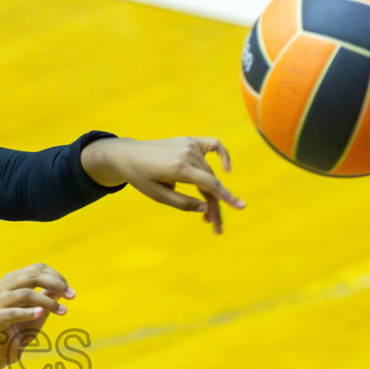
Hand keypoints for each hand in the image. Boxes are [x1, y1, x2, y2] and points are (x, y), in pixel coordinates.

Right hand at [0, 263, 72, 368]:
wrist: (3, 350)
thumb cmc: (23, 327)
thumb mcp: (40, 310)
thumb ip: (48, 297)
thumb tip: (63, 286)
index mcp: (10, 280)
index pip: (35, 269)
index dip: (55, 276)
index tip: (69, 289)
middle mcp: (1, 287)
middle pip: (31, 277)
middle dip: (55, 284)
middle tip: (72, 296)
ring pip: (25, 294)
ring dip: (48, 302)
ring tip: (63, 311)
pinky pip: (14, 312)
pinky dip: (29, 312)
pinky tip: (42, 313)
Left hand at [81, 136, 245, 233]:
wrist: (128, 155)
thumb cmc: (141, 177)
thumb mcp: (158, 195)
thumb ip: (183, 203)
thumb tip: (206, 208)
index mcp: (178, 168)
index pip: (209, 184)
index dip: (226, 197)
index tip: (241, 207)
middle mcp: (187, 154)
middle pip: (210, 182)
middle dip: (215, 206)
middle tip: (215, 228)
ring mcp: (189, 145)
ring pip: (210, 172)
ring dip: (213, 193)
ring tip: (209, 213)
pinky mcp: (189, 141)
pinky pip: (214, 145)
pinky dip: (223, 155)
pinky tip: (227, 169)